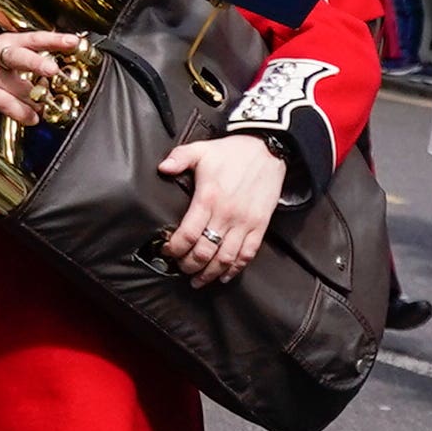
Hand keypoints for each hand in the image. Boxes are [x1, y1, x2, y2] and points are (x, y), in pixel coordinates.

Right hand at [0, 26, 89, 126]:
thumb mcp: (9, 55)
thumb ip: (35, 57)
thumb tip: (68, 66)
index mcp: (9, 43)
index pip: (34, 38)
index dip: (54, 39)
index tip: (73, 42)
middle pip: (18, 57)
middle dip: (36, 63)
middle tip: (52, 70)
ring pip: (18, 87)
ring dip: (37, 98)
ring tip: (48, 104)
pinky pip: (6, 104)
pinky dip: (23, 113)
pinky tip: (33, 118)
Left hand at [153, 133, 288, 284]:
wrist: (268, 150)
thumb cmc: (233, 152)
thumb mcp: (202, 149)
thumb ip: (179, 158)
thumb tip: (163, 168)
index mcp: (208, 199)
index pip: (187, 235)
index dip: (175, 249)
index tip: (169, 251)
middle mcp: (226, 215)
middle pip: (204, 252)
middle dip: (189, 265)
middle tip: (181, 268)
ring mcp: (245, 223)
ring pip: (225, 259)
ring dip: (210, 274)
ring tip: (199, 280)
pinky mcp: (260, 225)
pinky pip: (248, 254)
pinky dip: (235, 269)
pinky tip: (225, 276)